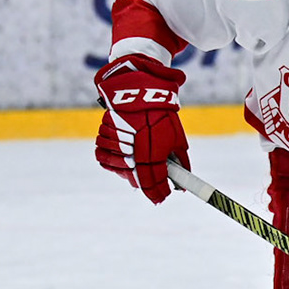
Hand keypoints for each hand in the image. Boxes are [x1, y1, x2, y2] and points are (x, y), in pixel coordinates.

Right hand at [94, 54, 187, 202]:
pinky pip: (103, 154)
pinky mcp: (105, 132)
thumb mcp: (176, 138)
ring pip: (117, 166)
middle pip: (134, 178)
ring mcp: (118, 140)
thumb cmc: (162, 115)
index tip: (162, 198)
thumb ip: (180, 160)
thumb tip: (184, 178)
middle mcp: (134, 148)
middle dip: (143, 184)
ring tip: (132, 163)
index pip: (154, 181)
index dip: (158, 192)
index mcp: (154, 150)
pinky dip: (110, 156)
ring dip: (124, 169)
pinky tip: (120, 153)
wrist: (141, 89)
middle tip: (148, 184)